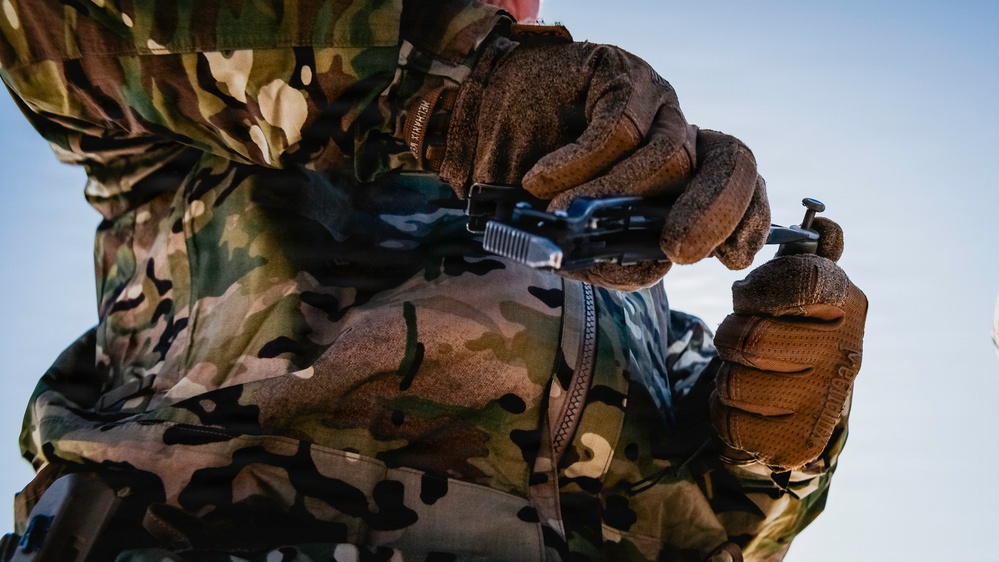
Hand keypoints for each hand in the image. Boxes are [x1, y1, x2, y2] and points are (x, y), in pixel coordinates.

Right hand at [406, 30, 769, 289]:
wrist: (477, 128)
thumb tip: (649, 271)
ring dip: (613, 196)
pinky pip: (618, 131)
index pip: (740, 193)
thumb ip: (611, 259)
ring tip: (560, 212)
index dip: (748, 222)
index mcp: (680, 181)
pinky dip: (577, 166)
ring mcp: (654, 105)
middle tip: (676, 248)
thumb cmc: (527, 183)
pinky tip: (539, 180)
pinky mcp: (620, 76)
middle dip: (712, 213)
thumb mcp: (572, 237)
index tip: (733, 257)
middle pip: (731, 164)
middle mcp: (677, 139)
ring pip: (670, 157)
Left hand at [709, 217, 867, 469]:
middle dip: (732, 334)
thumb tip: (828, 225)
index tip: (750, 296)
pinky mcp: (798, 444)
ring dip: (727, 373)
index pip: (802, 281)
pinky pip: (729, 420)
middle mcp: (846, 355)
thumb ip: (802, 253)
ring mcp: (824, 404)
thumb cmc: (790, 328)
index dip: (760, 288)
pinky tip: (749, 404)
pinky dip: (725, 411)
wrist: (802, 403)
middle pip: (750, 339)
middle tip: (744, 335)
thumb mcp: (795, 284)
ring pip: (733, 382)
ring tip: (748, 369)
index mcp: (847, 305)